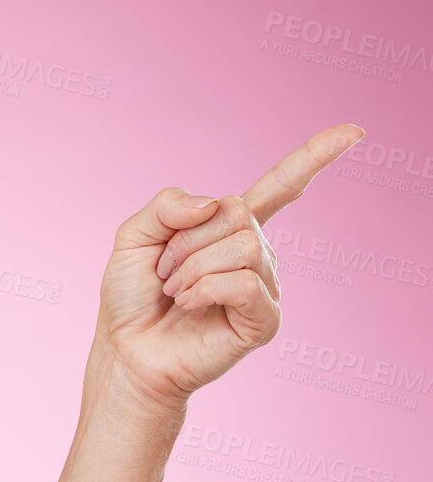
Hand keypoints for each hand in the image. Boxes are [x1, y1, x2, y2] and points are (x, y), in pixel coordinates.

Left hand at [94, 122, 365, 413]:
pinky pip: (245, 282)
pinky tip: (190, 305)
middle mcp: (255, 253)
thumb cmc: (131, 297)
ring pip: (242, 246)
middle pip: (237, 214)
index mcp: (227, 229)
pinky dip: (205, 289)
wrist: (127, 350)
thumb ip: (166, 206)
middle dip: (186, 240)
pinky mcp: (265, 318)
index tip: (354, 131)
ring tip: (176, 291)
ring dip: (192, 267)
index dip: (313, 158)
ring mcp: (264, 285)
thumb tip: (215, 202)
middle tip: (165, 272)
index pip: (279, 187)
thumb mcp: (133, 238)